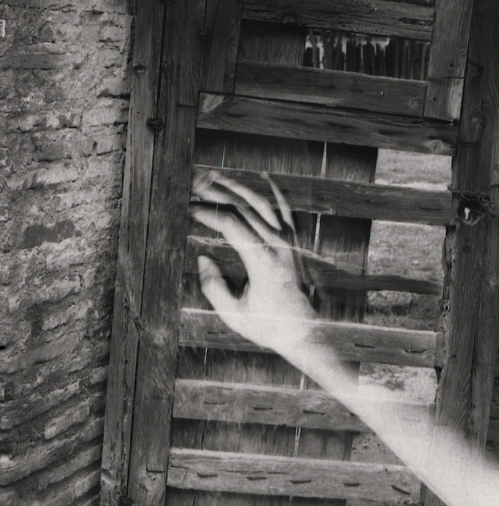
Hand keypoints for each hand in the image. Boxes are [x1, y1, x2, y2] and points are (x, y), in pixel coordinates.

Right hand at [190, 169, 319, 373]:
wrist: (303, 330)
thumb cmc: (267, 325)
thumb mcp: (233, 314)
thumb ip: (213, 287)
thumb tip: (202, 258)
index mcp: (262, 261)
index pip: (230, 224)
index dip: (206, 214)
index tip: (187, 210)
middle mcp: (278, 245)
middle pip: (243, 208)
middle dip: (215, 193)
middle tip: (193, 184)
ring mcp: (289, 241)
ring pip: (261, 203)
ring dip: (237, 187)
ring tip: (215, 176)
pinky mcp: (295, 242)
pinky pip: (284, 209)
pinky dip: (273, 191)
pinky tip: (262, 177)